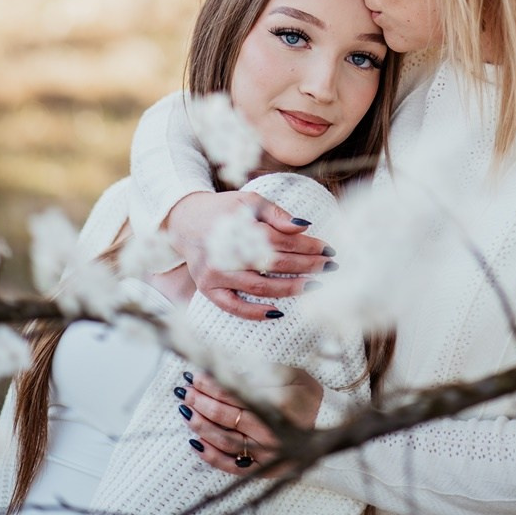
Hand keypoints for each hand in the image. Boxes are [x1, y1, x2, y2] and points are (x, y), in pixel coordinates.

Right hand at [165, 191, 333, 318]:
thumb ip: (276, 213)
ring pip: (259, 287)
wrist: (185, 221)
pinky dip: (256, 313)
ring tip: (314, 286)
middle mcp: (224, 252)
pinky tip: (279, 312)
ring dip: (290, 289)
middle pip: (273, 264)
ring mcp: (215, 274)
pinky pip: (234, 307)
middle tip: (330, 268)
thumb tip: (304, 226)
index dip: (306, 246)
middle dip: (306, 266)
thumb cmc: (224, 210)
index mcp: (237, 226)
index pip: (279, 240)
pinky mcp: (208, 289)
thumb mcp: (249, 201)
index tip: (328, 249)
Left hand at [177, 369, 323, 475]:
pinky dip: (211, 457)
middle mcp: (273, 431)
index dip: (213, 385)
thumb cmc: (305, 393)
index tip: (196, 376)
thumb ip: (264, 373)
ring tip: (186, 412)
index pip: (237, 393)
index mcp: (281, 404)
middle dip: (202, 402)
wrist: (328, 425)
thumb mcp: (291, 374)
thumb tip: (227, 370)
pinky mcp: (264, 470)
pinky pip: (233, 466)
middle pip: (228, 416)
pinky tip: (195, 443)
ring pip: (226, 441)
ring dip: (202, 426)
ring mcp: (268, 454)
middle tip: (185, 391)